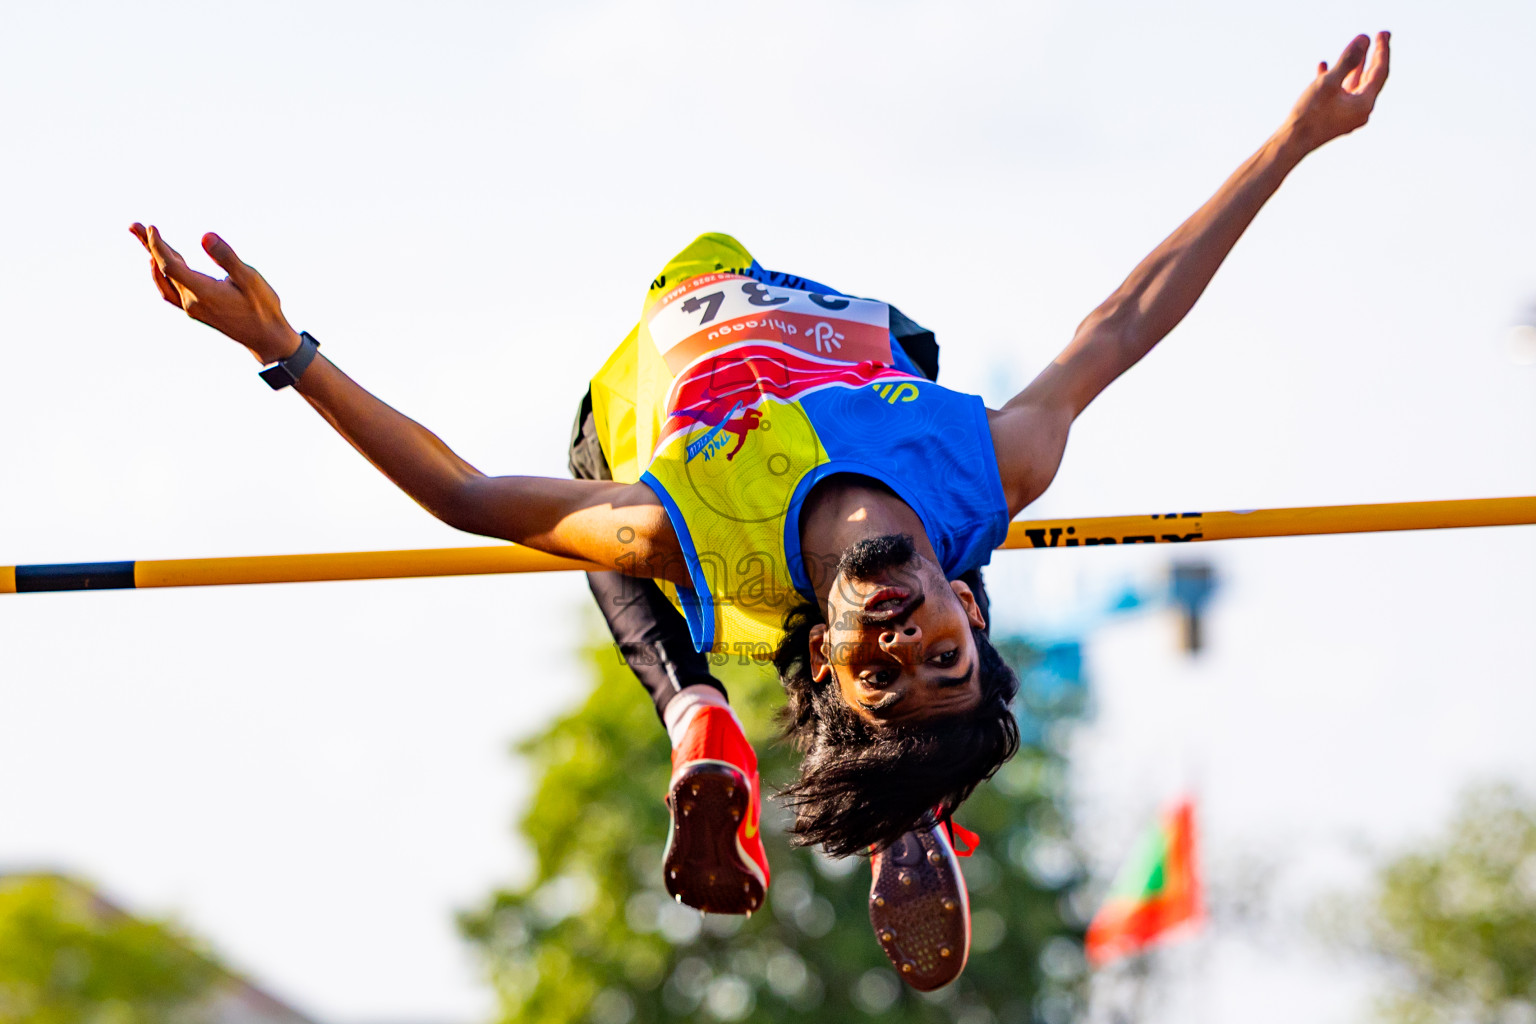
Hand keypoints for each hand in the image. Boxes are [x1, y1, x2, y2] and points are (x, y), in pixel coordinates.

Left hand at [129, 224, 301, 363]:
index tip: (151, 227)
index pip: (170, 266)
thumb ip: (227, 257)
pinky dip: (162, 274)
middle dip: (149, 245)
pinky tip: (160, 265)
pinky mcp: (195, 310)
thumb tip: (204, 236)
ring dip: (153, 257)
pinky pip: (169, 290)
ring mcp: (192, 307)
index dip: (158, 246)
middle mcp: (191, 301)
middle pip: (162, 269)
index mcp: (203, 292)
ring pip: (165, 278)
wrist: (266, 338)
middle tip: (133, 225)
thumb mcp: (250, 279)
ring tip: (144, 238)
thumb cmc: (262, 307)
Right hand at [1285, 32, 1390, 151]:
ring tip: (1355, 49)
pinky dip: (1336, 80)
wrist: (1291, 143)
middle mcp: (1361, 112)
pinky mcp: (1334, 119)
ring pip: (1355, 86)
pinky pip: (1340, 95)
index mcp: (1364, 104)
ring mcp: (1348, 116)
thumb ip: (1348, 60)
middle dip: (1373, 57)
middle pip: (1371, 78)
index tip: (1382, 33)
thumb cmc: (1309, 114)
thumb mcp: (1329, 83)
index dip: (1382, 50)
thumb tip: (1364, 39)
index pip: (1380, 71)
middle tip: (1378, 37)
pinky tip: (1324, 66)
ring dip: (1355, 67)